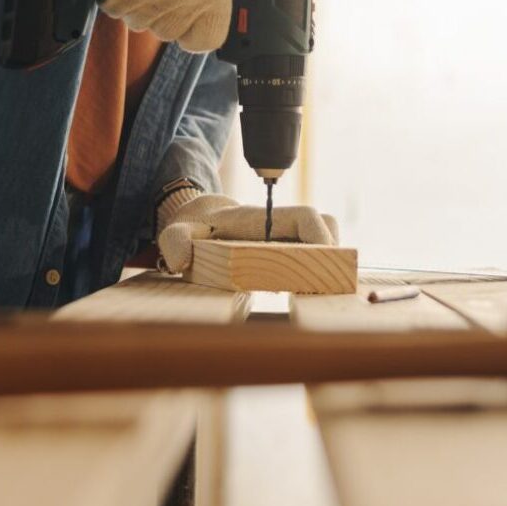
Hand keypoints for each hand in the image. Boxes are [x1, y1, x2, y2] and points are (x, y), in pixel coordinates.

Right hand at [89, 0, 232, 52]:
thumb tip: (207, 15)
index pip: (207, 40)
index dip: (197, 31)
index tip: (192, 21)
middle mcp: (183, 2)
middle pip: (170, 33)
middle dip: (166, 13)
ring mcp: (149, 3)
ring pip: (143, 23)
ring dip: (143, 4)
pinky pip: (120, 11)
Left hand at [157, 192, 339, 272]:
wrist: (200, 220)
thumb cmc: (193, 229)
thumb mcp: (176, 233)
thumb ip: (173, 242)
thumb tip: (182, 260)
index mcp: (259, 220)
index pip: (303, 216)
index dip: (321, 235)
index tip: (325, 261)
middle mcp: (280, 225)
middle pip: (325, 226)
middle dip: (333, 255)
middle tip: (322, 285)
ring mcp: (288, 236)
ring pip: (327, 239)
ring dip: (328, 262)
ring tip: (313, 288)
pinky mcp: (291, 249)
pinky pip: (318, 252)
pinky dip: (321, 269)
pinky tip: (305, 289)